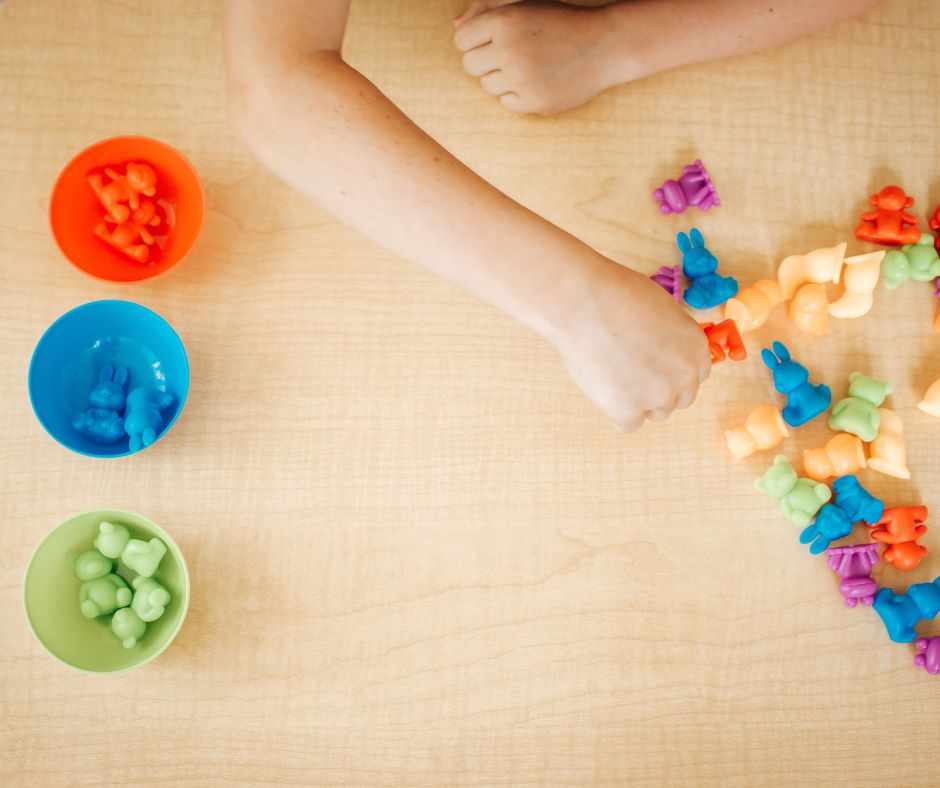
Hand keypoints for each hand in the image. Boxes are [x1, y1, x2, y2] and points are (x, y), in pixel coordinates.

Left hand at [454, 1, 631, 113]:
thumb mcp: (524, 5)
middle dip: (485, 61)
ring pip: (487, 85)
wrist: (604, 46)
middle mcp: (509, 49)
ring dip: (501, 77)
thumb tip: (455, 28)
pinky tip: (537, 80)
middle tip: (510, 54)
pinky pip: (506, 102)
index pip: (462, 41)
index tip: (493, 40)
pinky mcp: (533, 102)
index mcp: (504, 21)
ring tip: (527, 66)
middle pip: (470, 66)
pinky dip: (517, 94)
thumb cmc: (559, 22)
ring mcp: (521, 79)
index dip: (475, 41)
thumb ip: (485, 11)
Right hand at [547, 261, 710, 429]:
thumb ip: (670, 338)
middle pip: (679, 399)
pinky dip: (614, 409)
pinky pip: (627, 423)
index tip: (655, 367)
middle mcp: (684, 376)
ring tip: (612, 372)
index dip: (672, 372)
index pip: (695, 375)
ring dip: (637, 400)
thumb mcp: (661, 310)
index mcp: (695, 348)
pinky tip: (602, 384)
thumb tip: (661, 353)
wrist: (584, 303)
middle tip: (631, 372)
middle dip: (659, 389)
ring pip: (655, 413)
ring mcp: (658, 397)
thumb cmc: (615, 295)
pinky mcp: (629, 412)